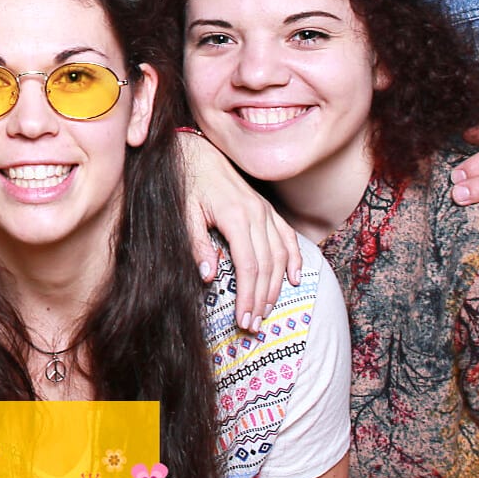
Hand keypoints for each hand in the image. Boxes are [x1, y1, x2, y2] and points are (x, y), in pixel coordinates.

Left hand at [177, 128, 299, 332]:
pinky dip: (294, 258)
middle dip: (261, 298)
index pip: (248, 265)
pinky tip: (294, 279)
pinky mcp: (267, 209)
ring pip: (280, 255)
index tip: (243, 319)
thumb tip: (208, 275)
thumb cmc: (186, 183)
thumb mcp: (184, 213)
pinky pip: (287, 236)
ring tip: (266, 310)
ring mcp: (265, 210)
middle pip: (266, 265)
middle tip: (253, 325)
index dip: (248, 295)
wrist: (196, 152)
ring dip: (276, 286)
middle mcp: (256, 213)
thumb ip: (196, 243)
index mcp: (235, 216)